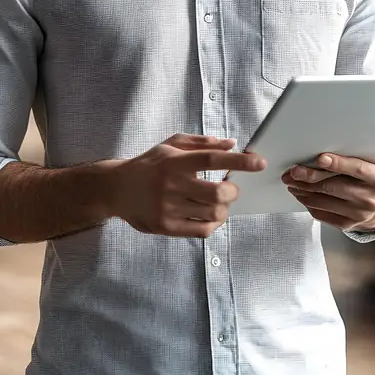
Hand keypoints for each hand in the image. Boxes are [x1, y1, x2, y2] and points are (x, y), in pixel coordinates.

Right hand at [106, 133, 265, 237]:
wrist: (116, 189)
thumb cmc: (148, 165)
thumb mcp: (171, 146)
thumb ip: (202, 144)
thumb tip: (232, 144)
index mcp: (174, 162)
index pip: (212, 159)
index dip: (239, 162)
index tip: (258, 162)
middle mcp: (172, 185)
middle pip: (217, 192)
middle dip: (233, 191)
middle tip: (231, 188)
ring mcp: (168, 209)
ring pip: (213, 213)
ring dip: (225, 208)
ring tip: (220, 202)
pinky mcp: (166, 227)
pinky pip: (202, 231)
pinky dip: (213, 224)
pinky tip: (211, 216)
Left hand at [281, 153, 374, 231]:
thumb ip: (357, 159)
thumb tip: (324, 153)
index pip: (357, 169)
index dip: (338, 163)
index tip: (320, 158)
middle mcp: (372, 198)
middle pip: (334, 186)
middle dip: (309, 177)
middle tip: (293, 171)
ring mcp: (360, 214)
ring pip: (324, 201)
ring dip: (303, 190)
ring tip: (292, 181)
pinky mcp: (348, 225)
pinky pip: (322, 214)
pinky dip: (308, 203)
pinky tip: (301, 194)